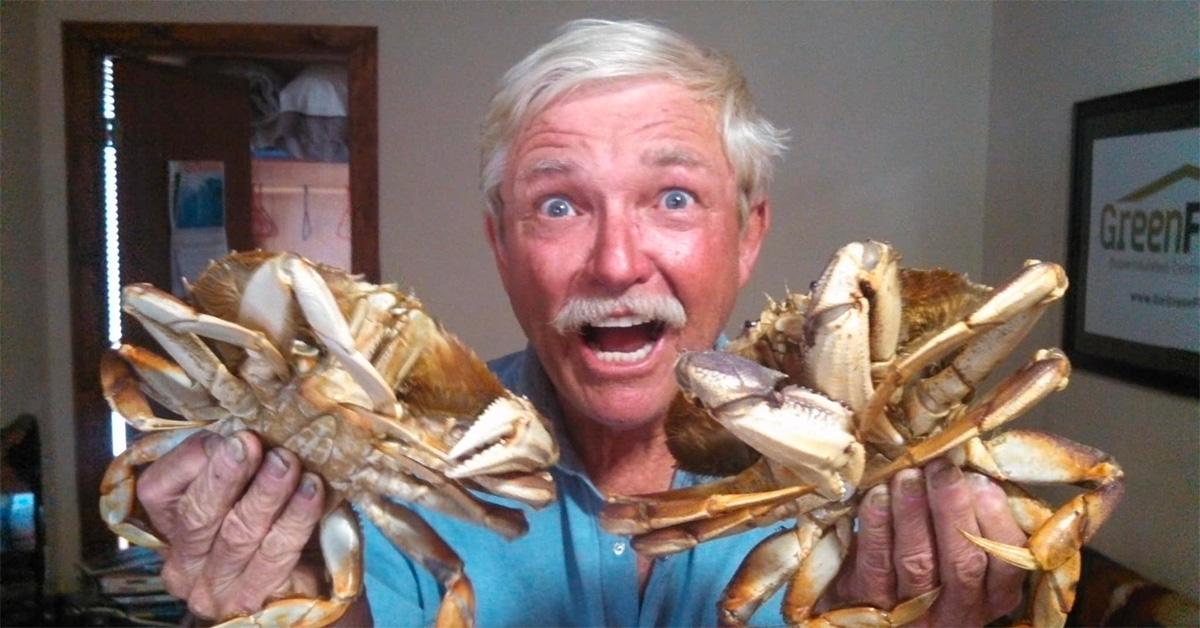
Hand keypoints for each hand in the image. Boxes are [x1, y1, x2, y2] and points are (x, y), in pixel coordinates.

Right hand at [137, 430, 326, 620]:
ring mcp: (216, 587)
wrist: (300, 581)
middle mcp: (183, 563)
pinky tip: (312, 490)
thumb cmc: (264, 521)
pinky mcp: (254, 599)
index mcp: (167, 527)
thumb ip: (231, 463)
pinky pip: (276, 555)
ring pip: (238, 534)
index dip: (192, 460)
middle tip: (250, 443)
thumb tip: (245, 428)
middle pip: (198, 515)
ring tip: (287, 462)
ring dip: (265, 493)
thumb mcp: (238, 488)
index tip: (230, 435)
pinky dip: (295, 518)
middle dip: (226, 475)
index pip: (158, 490)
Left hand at [831, 458, 1026, 625]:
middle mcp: (961, 611)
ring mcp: (916, 613)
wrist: (871, 607)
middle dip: (952, 509)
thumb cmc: (930, 561)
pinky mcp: (873, 607)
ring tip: (908, 476)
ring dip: (913, 513)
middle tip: (940, 468)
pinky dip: (877, 527)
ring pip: (918, 563)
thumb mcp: (962, 549)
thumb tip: (967, 467)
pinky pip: (877, 565)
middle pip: (963, 562)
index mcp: (994, 595)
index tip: (979, 479)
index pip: (1008, 561)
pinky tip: (878, 495)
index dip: (996, 518)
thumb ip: (971, 519)